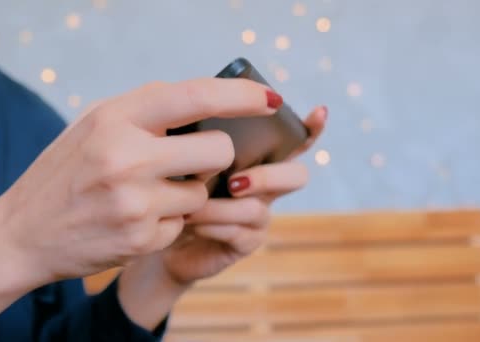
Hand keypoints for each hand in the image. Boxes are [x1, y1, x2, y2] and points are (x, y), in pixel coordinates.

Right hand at [0, 78, 281, 320]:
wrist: (21, 233)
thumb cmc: (64, 173)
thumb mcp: (93, 126)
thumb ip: (146, 111)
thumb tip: (208, 102)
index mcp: (115, 118)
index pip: (195, 96)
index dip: (241, 95)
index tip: (270, 98)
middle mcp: (127, 157)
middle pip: (218, 151)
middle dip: (216, 158)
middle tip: (193, 162)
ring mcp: (136, 202)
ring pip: (204, 193)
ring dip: (188, 194)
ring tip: (148, 194)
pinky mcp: (142, 239)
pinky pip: (183, 224)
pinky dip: (169, 222)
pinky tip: (136, 219)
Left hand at [160, 106, 327, 283]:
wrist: (160, 231)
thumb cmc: (176, 183)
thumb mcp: (186, 155)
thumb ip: (201, 139)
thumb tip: (201, 124)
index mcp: (256, 158)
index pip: (293, 140)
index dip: (312, 128)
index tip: (320, 111)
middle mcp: (265, 186)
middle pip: (296, 177)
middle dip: (269, 177)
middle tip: (234, 182)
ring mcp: (258, 215)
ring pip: (258, 208)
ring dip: (222, 207)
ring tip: (192, 208)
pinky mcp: (245, 242)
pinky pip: (239, 232)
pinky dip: (212, 225)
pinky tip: (190, 222)